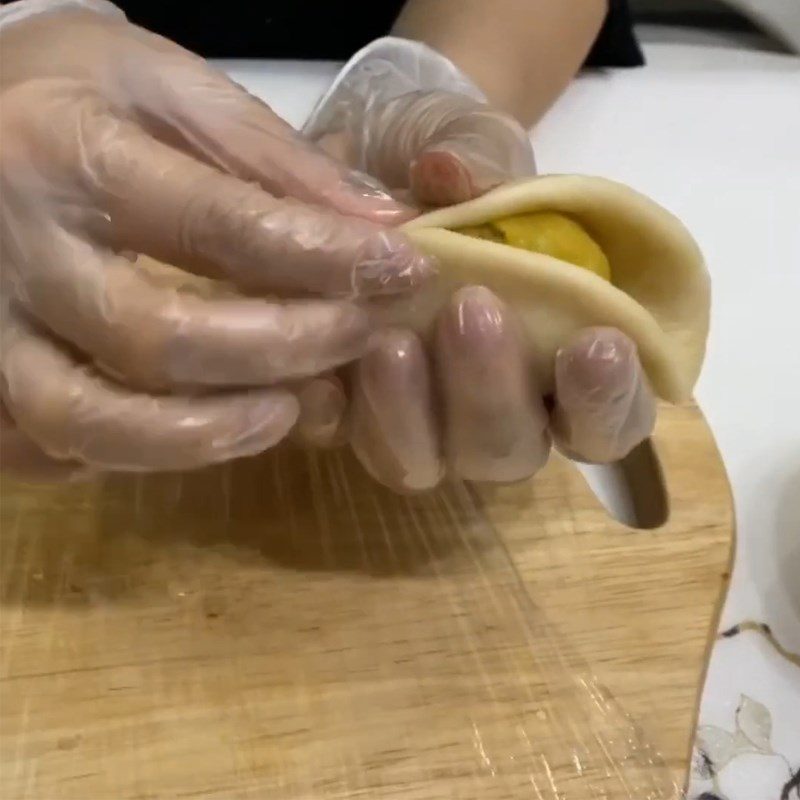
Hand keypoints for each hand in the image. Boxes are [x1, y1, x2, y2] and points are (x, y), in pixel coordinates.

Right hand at [0, 6, 433, 476]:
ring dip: (207, 435)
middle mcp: (14, 249)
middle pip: (163, 338)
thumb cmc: (71, 92)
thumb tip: (380, 224)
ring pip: (92, 421)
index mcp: (69, 153)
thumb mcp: (168, 85)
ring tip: (287, 414)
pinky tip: (190, 428)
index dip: (326, 258)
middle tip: (357, 335)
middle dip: (284, 350)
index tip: (402, 269)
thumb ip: (273, 157)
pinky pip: (47, 450)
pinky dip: (130, 456)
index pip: (222, 225)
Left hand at [305, 84, 655, 491]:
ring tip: (391, 341)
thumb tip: (446, 172)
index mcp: (555, 362)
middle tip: (474, 309)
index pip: (606, 421)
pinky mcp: (347, 412)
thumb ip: (481, 158)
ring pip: (423, 464)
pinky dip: (334, 412)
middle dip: (492, 395)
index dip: (610, 401)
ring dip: (409, 416)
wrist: (364, 169)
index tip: (598, 343)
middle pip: (509, 453)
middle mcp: (491, 408)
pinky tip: (323, 372)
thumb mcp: (473, 142)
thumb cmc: (449, 169)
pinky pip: (339, 440)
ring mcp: (416, 421)